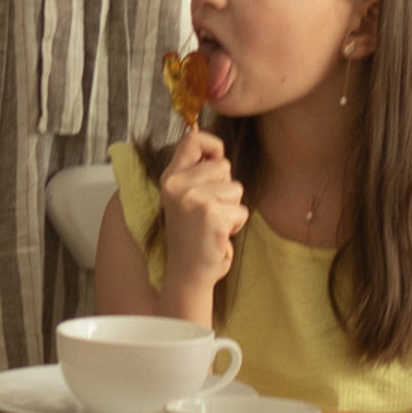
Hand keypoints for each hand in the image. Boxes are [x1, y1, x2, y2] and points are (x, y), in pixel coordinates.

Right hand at [157, 128, 247, 300]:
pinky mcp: (211, 215)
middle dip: (226, 187)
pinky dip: (236, 224)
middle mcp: (177, 185)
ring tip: (213, 224)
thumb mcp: (184, 197)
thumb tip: (217, 148)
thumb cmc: (192, 235)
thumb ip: (196, 173)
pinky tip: (219, 235)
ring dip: (232, 208)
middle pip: (223, 165)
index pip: (192, 139)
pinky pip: (242, 210)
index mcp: (169, 178)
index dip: (212, 145)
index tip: (216, 160)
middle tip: (209, 211)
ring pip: (236, 188)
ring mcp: (193, 200)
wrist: (187, 273)